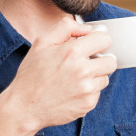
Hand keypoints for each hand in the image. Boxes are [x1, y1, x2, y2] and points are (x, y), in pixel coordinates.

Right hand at [2, 19, 116, 132]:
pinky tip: (72, 91)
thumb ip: (66, 28)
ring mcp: (87, 89)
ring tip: (75, 78)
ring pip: (105, 77)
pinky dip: (88, 91)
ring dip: (94, 76)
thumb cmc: (31, 74)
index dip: (98, 41)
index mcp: (72, 52)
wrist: (24, 107)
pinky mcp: (88, 104)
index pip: (105, 39)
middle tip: (85, 63)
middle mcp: (83, 70)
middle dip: (100, 60)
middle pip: (111, 61)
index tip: (92, 45)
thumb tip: (88, 29)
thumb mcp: (41, 43)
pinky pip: (98, 93)